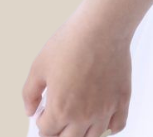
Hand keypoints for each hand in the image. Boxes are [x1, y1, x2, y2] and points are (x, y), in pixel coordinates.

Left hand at [22, 14, 131, 135]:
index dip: (43, 122)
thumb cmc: (71, 42)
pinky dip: (109, 127)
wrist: (102, 26)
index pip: (47, 132)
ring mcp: (105, 109)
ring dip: (83, 132)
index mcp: (60, 109)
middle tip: (60, 118)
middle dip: (60, 131)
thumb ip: (30, 93)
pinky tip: (102, 117)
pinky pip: (117, 126)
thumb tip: (31, 111)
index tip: (44, 113)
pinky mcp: (122, 99)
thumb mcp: (39, 66)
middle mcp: (83, 116)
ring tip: (79, 118)